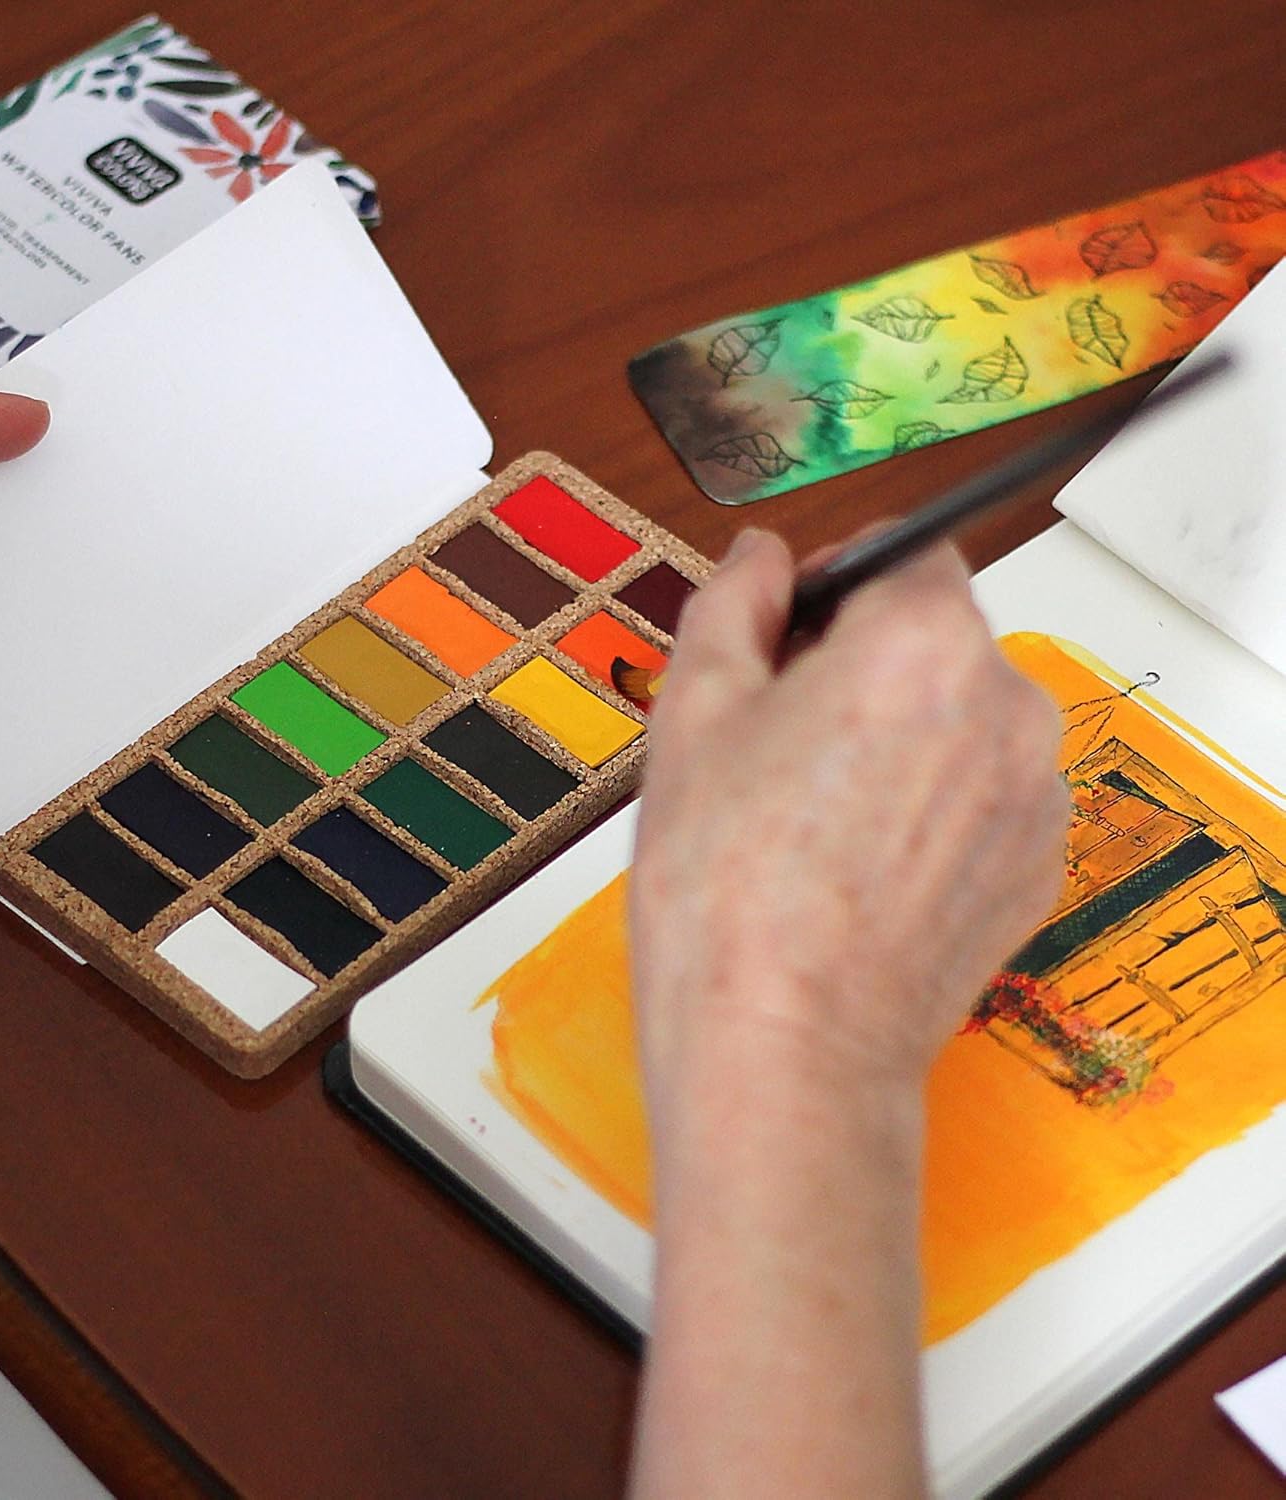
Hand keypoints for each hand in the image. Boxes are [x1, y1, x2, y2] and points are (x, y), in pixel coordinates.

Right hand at [626, 529, 1069, 1499]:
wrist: (785, 1049)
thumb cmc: (728, 890)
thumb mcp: (694, 712)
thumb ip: (734, 602)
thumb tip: (760, 557)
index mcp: (923, 641)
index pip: (902, 551)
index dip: (832, 584)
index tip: (785, 637)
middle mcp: (1006, 706)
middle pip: (936, 638)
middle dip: (862, 664)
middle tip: (778, 741)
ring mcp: (1034, 793)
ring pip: (960, 720)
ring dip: (900, 735)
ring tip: (815, 817)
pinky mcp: (1037, 866)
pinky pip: (983, 796)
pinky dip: (933, 806)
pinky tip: (859, 865)